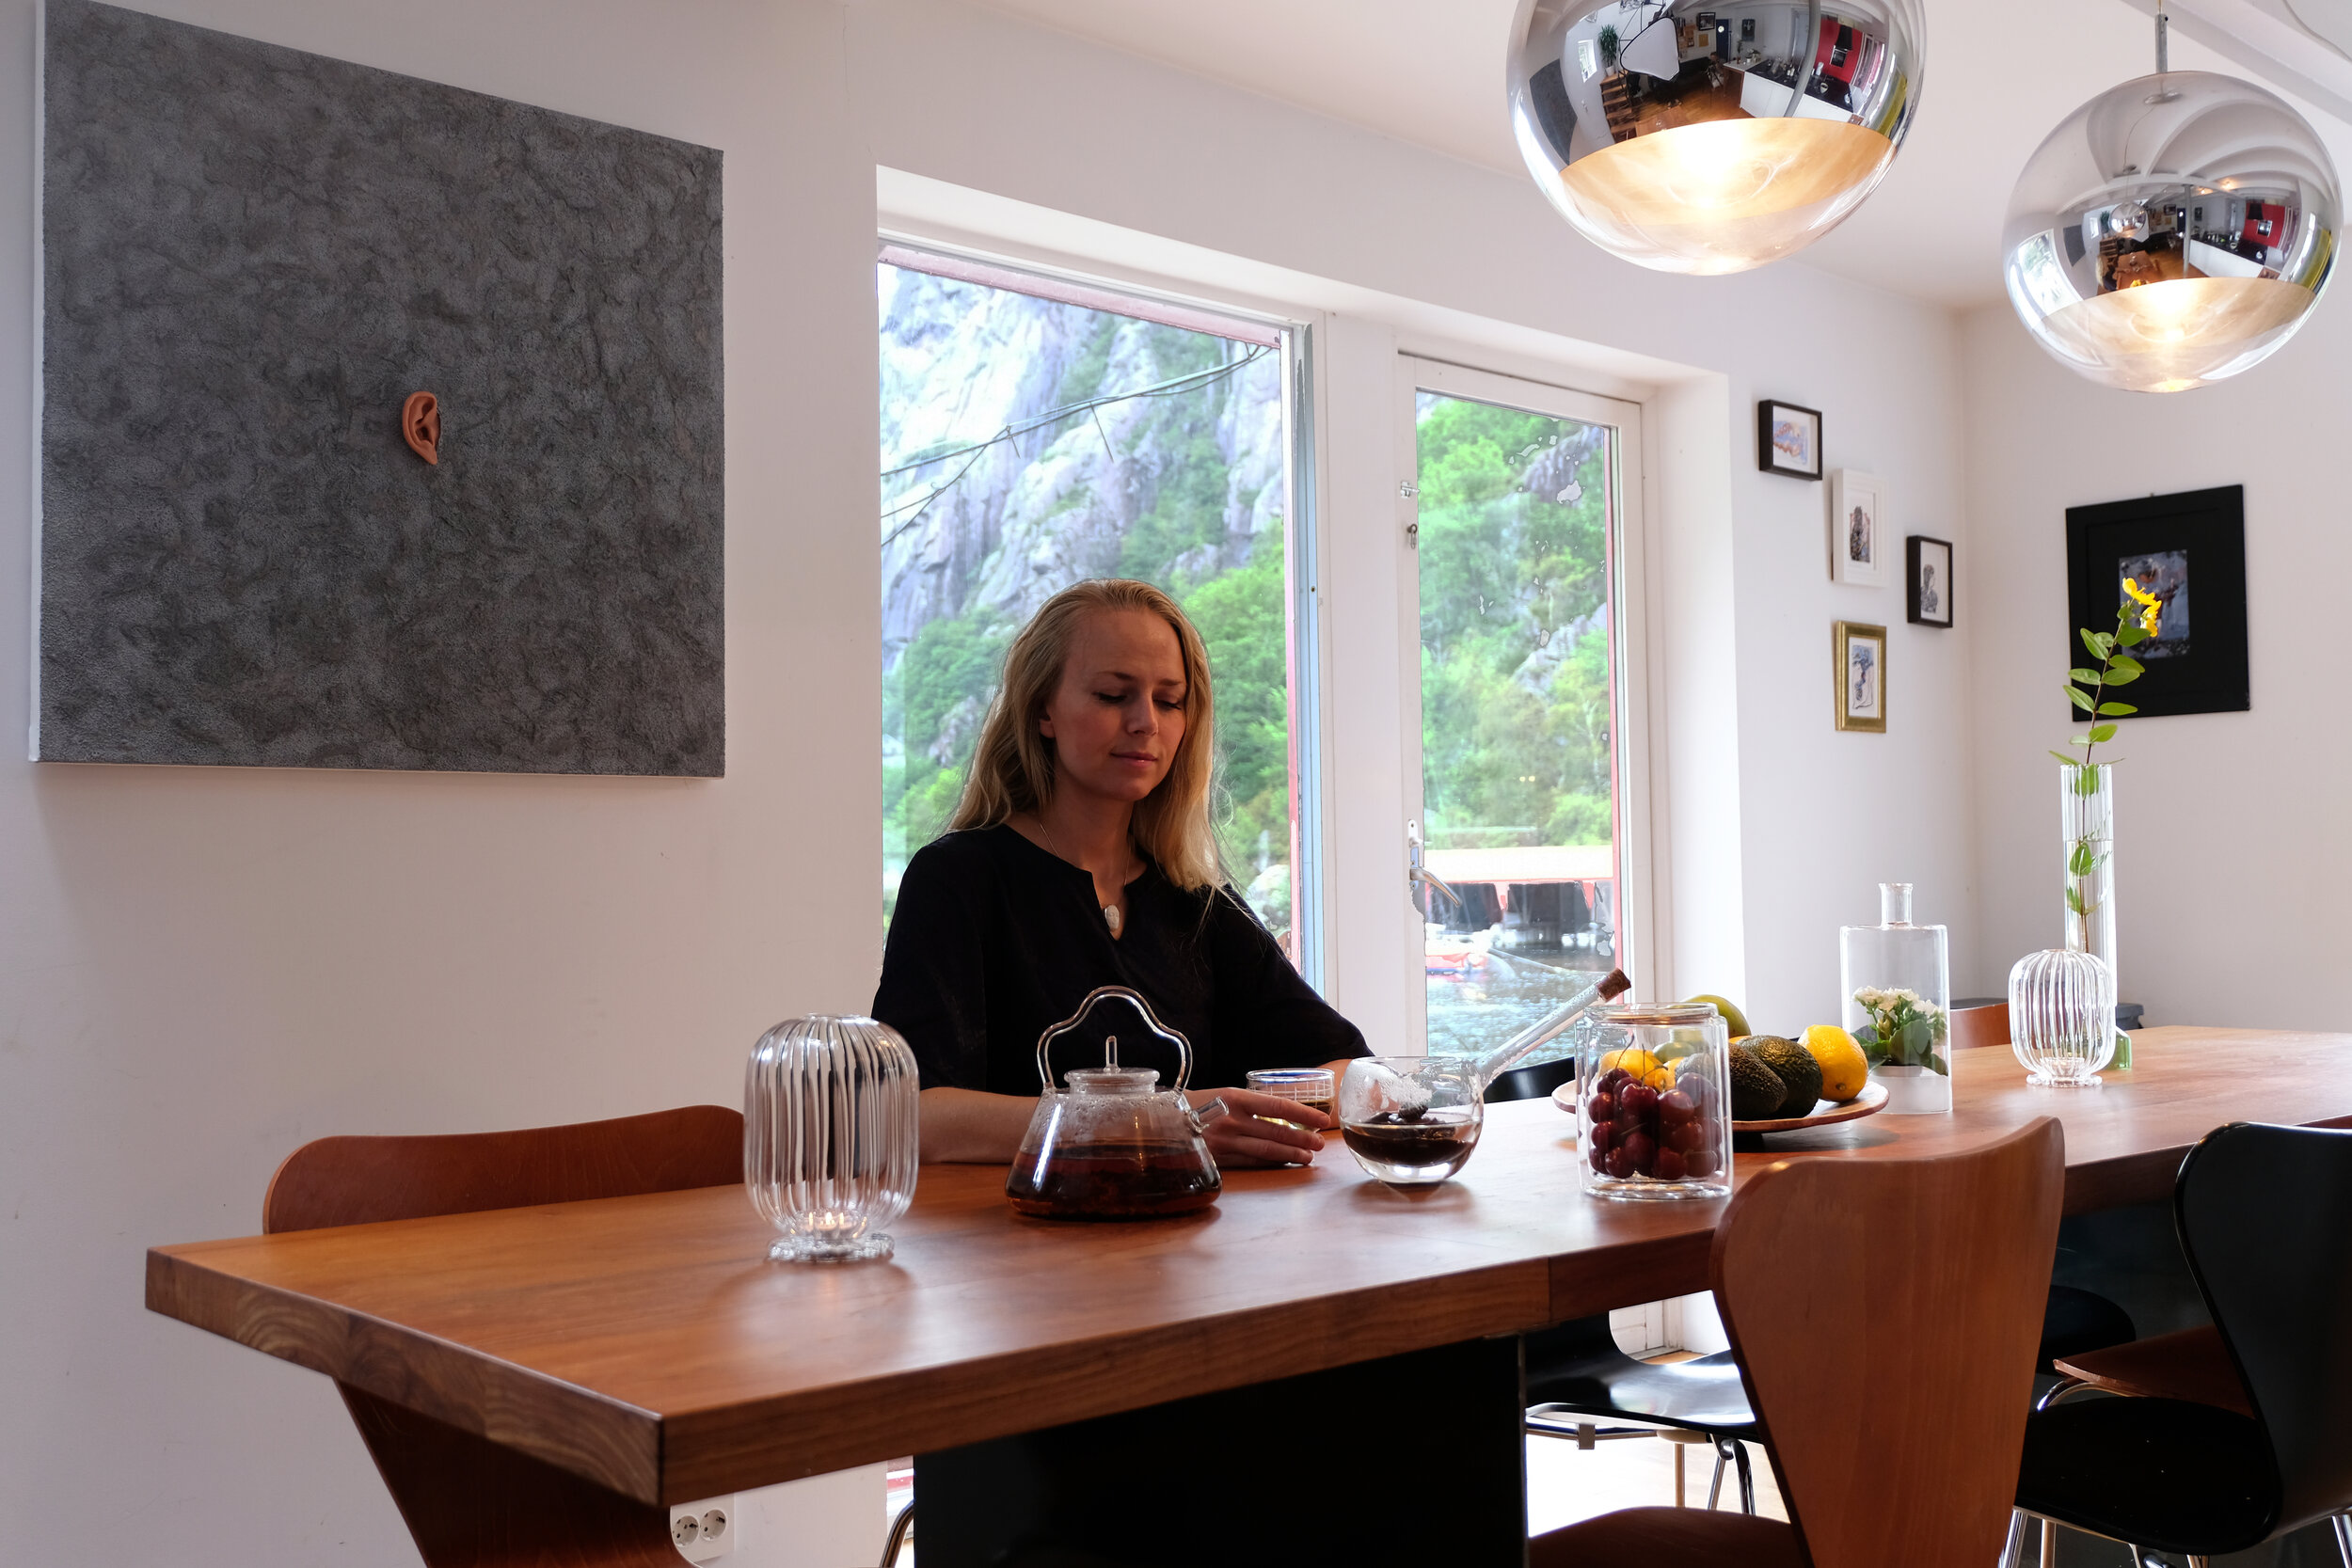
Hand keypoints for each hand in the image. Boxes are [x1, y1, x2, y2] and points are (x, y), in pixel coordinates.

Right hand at [1190, 1088, 1331, 1167]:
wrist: (1160, 1120)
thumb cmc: (1197, 1104)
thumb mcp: (1223, 1095)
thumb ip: (1249, 1104)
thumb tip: (1282, 1113)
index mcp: (1235, 1097)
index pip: (1278, 1106)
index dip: (1303, 1114)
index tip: (1321, 1119)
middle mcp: (1232, 1120)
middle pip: (1276, 1132)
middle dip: (1302, 1138)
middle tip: (1321, 1143)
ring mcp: (1225, 1141)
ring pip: (1266, 1150)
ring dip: (1291, 1154)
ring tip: (1309, 1157)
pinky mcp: (1219, 1158)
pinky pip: (1251, 1162)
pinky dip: (1271, 1163)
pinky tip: (1284, 1163)